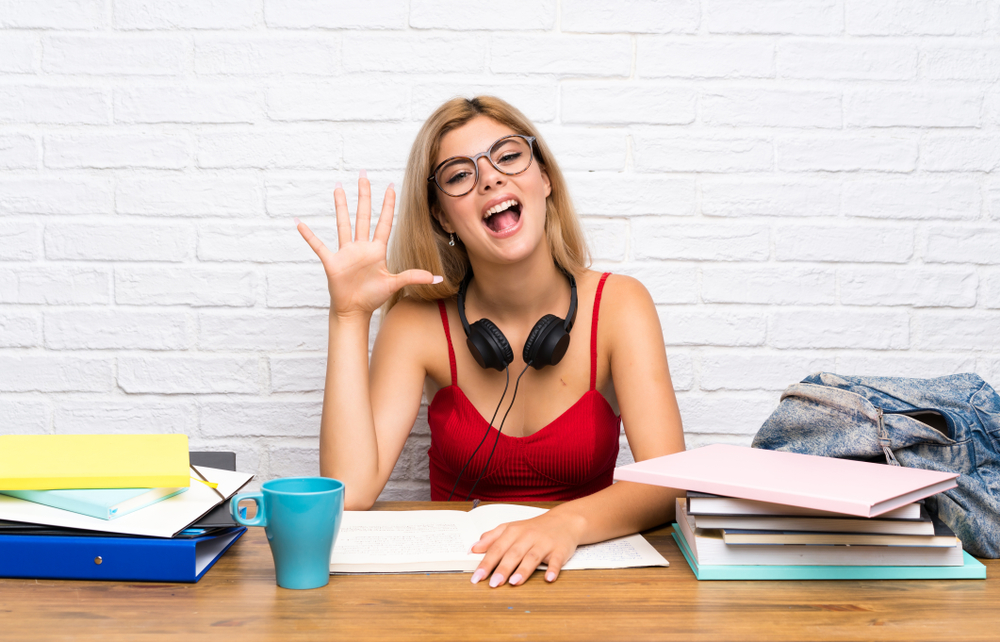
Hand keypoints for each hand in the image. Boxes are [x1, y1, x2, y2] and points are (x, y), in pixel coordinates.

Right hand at [296, 172, 440, 320]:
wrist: (354, 310)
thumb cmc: (372, 297)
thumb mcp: (394, 284)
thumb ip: (414, 277)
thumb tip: (438, 277)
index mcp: (376, 250)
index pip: (384, 222)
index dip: (388, 205)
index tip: (390, 187)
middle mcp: (361, 247)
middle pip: (363, 215)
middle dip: (364, 195)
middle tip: (363, 175)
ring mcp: (346, 253)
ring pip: (343, 224)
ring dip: (340, 206)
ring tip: (338, 187)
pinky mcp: (332, 262)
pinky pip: (318, 246)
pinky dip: (309, 236)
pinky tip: (299, 224)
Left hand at [469, 510, 585, 586]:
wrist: (564, 521)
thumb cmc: (534, 528)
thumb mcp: (511, 528)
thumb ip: (492, 538)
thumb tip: (473, 548)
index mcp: (514, 532)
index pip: (497, 548)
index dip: (486, 563)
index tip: (477, 577)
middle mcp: (528, 537)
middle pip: (513, 553)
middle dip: (503, 568)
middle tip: (493, 583)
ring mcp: (544, 543)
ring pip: (532, 557)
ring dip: (524, 569)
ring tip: (514, 582)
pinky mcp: (560, 550)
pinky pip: (556, 560)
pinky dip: (553, 569)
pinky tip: (549, 578)